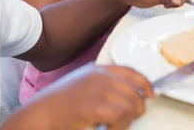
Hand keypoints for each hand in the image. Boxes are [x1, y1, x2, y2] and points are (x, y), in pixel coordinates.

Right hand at [28, 64, 153, 129]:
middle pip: (135, 91)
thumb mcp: (82, 83)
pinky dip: (118, 128)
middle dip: (136, 109)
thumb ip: (103, 84)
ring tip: (114, 126)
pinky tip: (108, 129)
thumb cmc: (59, 103)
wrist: (42, 112)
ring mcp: (98, 90)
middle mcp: (100, 76)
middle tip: (127, 120)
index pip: (131, 71)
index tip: (152, 94)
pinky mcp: (95, 106)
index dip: (146, 83)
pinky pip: (121, 117)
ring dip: (127, 121)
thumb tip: (127, 94)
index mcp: (98, 69)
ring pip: (131, 106)